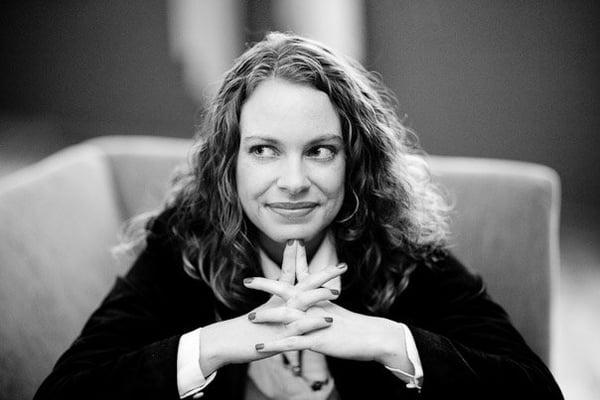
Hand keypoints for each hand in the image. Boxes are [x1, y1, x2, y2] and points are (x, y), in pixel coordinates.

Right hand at [197, 240, 343, 374]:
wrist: (225, 342)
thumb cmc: (246, 329)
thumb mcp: (266, 312)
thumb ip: (279, 301)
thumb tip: (288, 292)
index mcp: (278, 296)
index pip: (292, 271)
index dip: (302, 257)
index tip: (314, 243)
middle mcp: (280, 304)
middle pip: (304, 283)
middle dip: (324, 274)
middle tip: (343, 265)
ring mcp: (280, 318)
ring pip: (302, 303)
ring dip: (319, 296)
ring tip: (336, 291)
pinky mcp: (279, 335)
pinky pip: (299, 328)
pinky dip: (313, 323)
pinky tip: (328, 320)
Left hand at [245, 240, 409, 366]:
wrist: (375, 338)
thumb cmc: (357, 327)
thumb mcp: (336, 311)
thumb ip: (322, 304)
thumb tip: (313, 298)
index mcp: (321, 297)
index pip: (303, 275)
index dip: (292, 261)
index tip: (283, 246)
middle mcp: (316, 305)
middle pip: (288, 290)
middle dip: (266, 285)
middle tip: (247, 280)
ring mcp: (316, 322)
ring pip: (287, 316)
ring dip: (267, 317)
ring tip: (249, 318)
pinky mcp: (318, 340)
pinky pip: (291, 343)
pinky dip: (274, 345)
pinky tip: (260, 348)